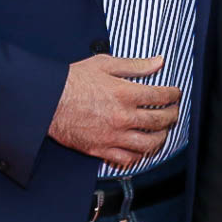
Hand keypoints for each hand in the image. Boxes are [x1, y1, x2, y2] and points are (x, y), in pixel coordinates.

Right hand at [47, 54, 182, 168]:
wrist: (46, 101)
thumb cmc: (72, 81)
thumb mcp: (104, 64)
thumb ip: (135, 65)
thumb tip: (158, 62)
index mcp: (125, 94)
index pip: (161, 96)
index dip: (174, 95)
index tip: (175, 94)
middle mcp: (122, 117)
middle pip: (160, 121)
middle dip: (172, 115)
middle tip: (174, 111)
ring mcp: (113, 136)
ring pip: (148, 144)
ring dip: (161, 137)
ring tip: (163, 131)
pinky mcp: (101, 150)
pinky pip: (127, 159)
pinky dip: (138, 155)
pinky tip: (141, 148)